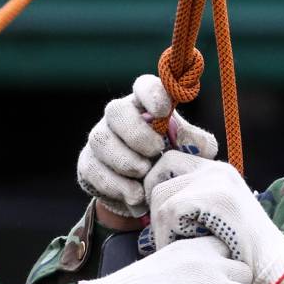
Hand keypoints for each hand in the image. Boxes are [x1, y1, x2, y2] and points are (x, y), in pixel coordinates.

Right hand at [77, 74, 217, 217]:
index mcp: (146, 106)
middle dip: (137, 133)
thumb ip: (196, 143)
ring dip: (125, 161)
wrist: (145, 197)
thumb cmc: (171, 163)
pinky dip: (116, 184)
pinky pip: (94, 169)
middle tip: (156, 151)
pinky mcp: (87, 163)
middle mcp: (118, 117)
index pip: (144, 86)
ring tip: (145, 174)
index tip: (164, 111)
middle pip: (116, 110)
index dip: (152, 94)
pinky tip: (134, 195)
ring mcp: (100, 139)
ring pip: (101, 141)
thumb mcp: (191, 153)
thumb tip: (186, 138)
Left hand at [147, 153, 283, 283]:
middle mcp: (216, 168)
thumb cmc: (240, 252)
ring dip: (161, 226)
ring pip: (161, 194)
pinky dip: (168, 235)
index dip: (155, 182)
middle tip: (159, 230)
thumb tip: (148, 201)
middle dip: (153, 202)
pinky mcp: (213, 196)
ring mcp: (216, 179)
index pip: (170, 159)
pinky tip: (185, 249)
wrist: (272, 267)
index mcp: (217, 171)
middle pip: (161, 170)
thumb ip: (190, 204)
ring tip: (177, 245)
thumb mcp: (214, 218)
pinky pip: (169, 211)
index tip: (154, 211)